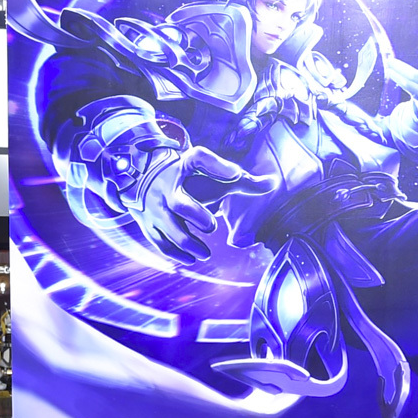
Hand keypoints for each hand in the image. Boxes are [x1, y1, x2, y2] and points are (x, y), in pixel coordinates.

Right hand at [139, 146, 273, 263]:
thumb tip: (274, 183)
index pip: (200, 158)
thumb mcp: (210, 174)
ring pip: (169, 228)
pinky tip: (192, 259)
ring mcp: (156, 207)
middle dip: (197, 216)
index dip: (218, 166)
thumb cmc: (188, 178)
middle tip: (212, 226)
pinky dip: (175, 253)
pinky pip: (160, 241)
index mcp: (186, 167)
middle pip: (179, 203)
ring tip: (205, 254)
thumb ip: (242, 180)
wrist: (143, 178)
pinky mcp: (148, 224)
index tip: (236, 175)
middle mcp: (168, 186)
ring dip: (188, 243)